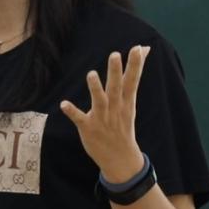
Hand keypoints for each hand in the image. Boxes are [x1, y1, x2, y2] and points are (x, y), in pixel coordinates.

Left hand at [60, 45, 149, 182]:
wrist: (120, 159)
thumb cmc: (123, 124)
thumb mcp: (131, 102)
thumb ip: (133, 76)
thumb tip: (144, 49)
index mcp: (126, 102)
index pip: (133, 81)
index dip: (136, 65)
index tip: (139, 48)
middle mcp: (115, 109)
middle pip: (116, 88)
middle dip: (116, 72)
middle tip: (115, 55)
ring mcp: (102, 119)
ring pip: (99, 101)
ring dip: (95, 88)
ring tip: (91, 74)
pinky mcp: (88, 129)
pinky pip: (80, 119)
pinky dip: (72, 112)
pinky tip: (64, 104)